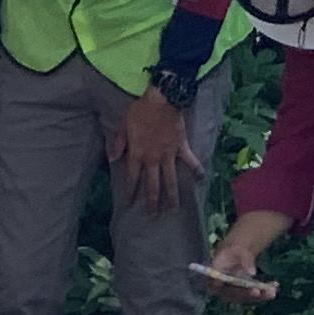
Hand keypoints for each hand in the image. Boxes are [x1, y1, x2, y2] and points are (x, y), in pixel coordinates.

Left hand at [109, 85, 201, 210]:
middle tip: (152, 214)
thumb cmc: (141, 111)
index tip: (128, 204)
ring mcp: (168, 155)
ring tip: (173, 209)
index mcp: (138, 154)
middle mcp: (153, 158)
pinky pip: (190, 161)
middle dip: (152, 200)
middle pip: (152, 184)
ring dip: (172, 195)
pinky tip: (202, 178)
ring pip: (170, 179)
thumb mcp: (124, 126)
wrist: (162, 100)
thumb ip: (118, 144)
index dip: (129, 192)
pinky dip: (196, 169)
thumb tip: (112, 159)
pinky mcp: (181, 147)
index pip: (132, 178)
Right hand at [205, 209, 287, 299]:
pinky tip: (274, 286)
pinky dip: (264, 292)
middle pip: (235, 294)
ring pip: (245, 297)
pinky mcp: (240, 294)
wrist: (234, 254)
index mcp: (213, 276)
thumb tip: (252, 272)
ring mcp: (230, 293)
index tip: (254, 291)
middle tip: (263, 292)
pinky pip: (251, 295)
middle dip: (251, 294)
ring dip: (260, 296)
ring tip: (273, 291)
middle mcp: (220, 288)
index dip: (237, 290)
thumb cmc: (232, 250)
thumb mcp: (238, 249)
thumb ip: (245, 259)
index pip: (222, 286)